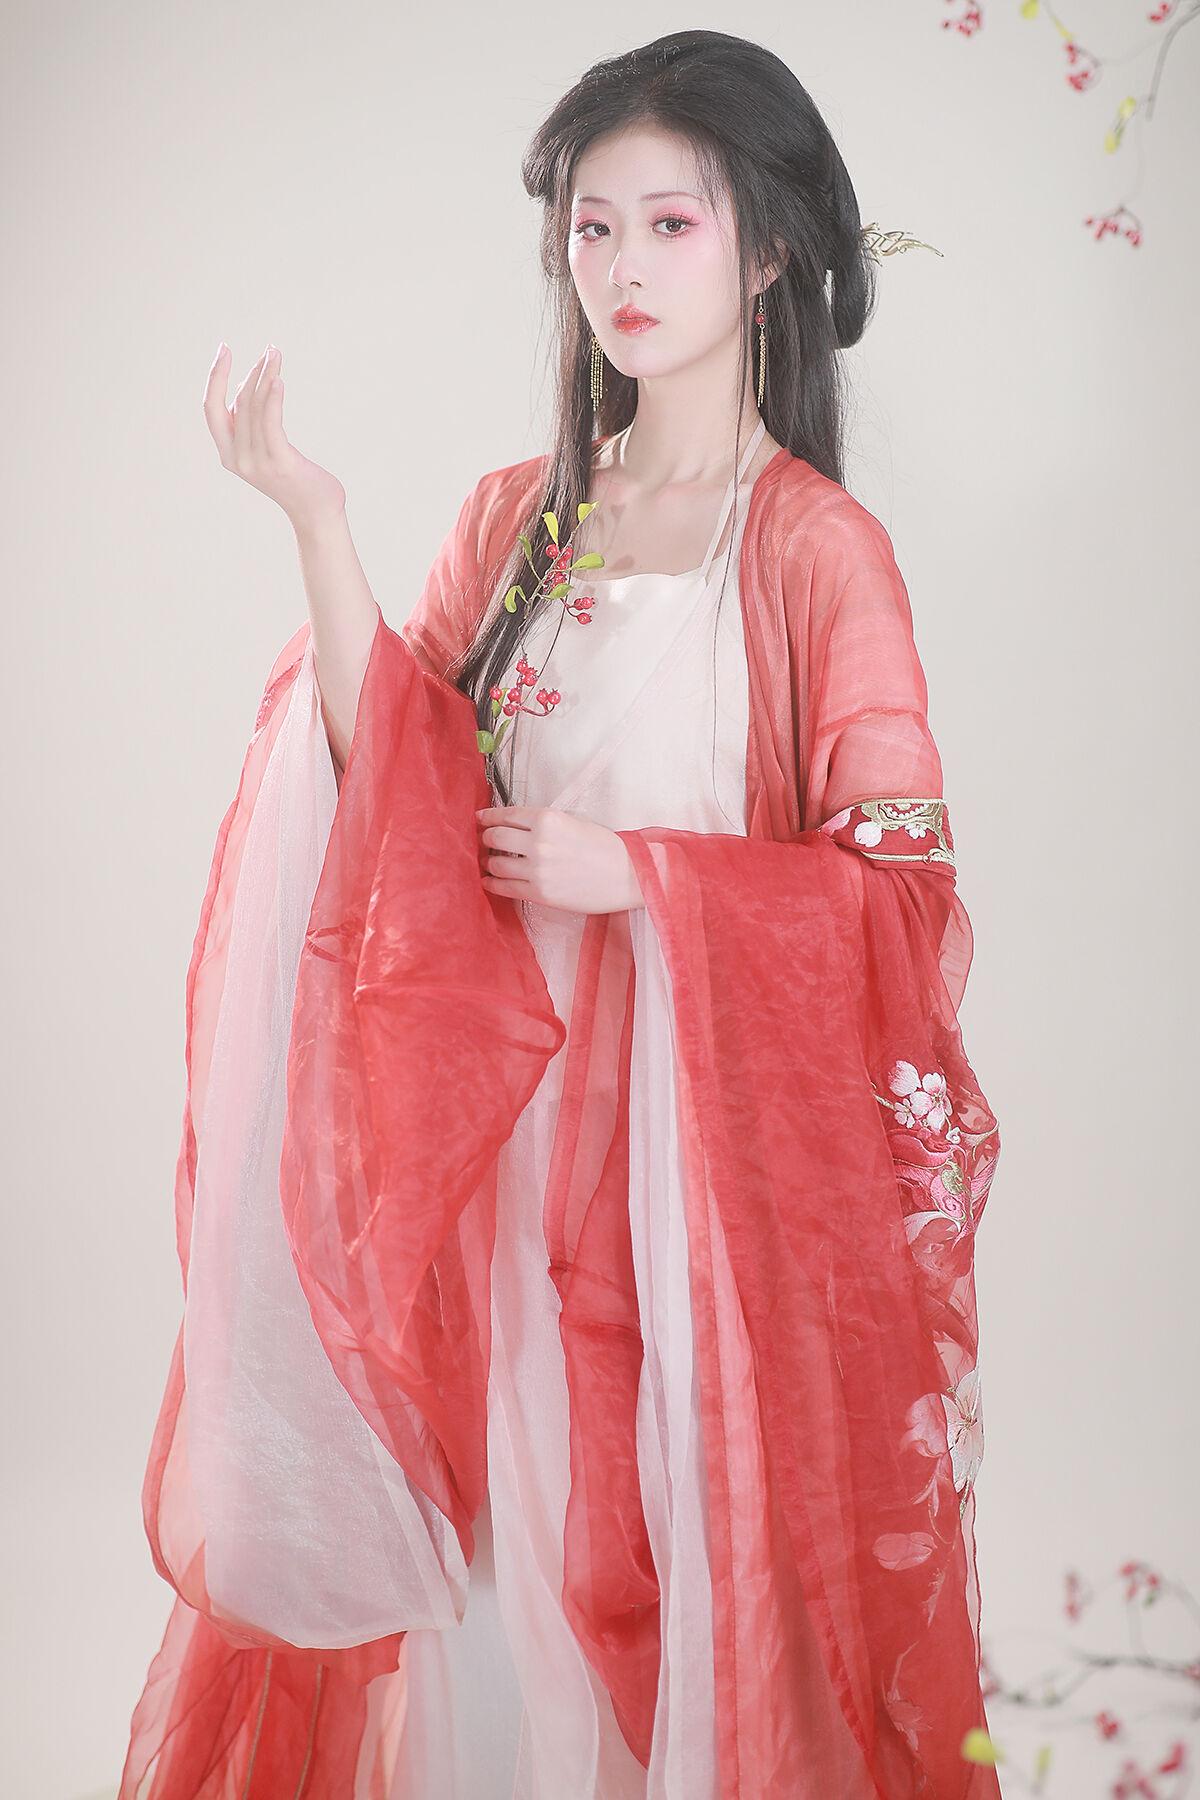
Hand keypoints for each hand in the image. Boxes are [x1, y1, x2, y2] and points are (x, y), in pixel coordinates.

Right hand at [203, 342, 347, 532]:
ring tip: (276, 355)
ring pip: (255, 408)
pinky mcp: (279, 463)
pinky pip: (271, 423)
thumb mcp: (267, 448)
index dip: (215, 377)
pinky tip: (278, 379)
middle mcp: (237, 459)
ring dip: (266, 376)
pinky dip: (272, 398)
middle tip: (270, 351)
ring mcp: (256, 463)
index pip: (211, 408)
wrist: (316, 513)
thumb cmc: (295, 477)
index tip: (224, 349)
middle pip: (238, 402)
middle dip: (252, 371)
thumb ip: (253, 423)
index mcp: (228, 454)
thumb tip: (252, 383)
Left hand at [476, 806, 643, 913]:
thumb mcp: (571, 822)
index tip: (480, 819)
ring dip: (488, 862)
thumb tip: (511, 825)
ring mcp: (537, 869)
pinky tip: (490, 880)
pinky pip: (503, 887)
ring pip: (495, 863)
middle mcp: (538, 842)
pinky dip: (492, 883)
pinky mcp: (539, 893)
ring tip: (488, 862)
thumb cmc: (603, 847)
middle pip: (494, 838)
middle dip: (486, 838)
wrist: (626, 874)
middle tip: (485, 841)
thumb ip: (541, 822)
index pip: (505, 815)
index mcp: (547, 818)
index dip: (488, 817)